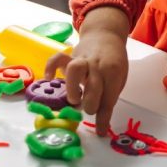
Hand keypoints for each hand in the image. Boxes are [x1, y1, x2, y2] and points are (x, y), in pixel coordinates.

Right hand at [45, 7, 129, 135]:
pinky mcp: (70, 56)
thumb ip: (108, 100)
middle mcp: (97, 65)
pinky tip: (49, 78)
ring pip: (75, 69)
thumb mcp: (117, 80)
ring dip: (72, 87)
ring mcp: (82, 59)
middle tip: (88, 109)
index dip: (103, 117)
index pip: (108, 98)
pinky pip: (57, 58)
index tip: (100, 131)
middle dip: (90, 102)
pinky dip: (50, 67)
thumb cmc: (113, 62)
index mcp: (113, 72)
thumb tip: (101, 126)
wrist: (106, 35)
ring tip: (73, 98)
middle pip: (93, 85)